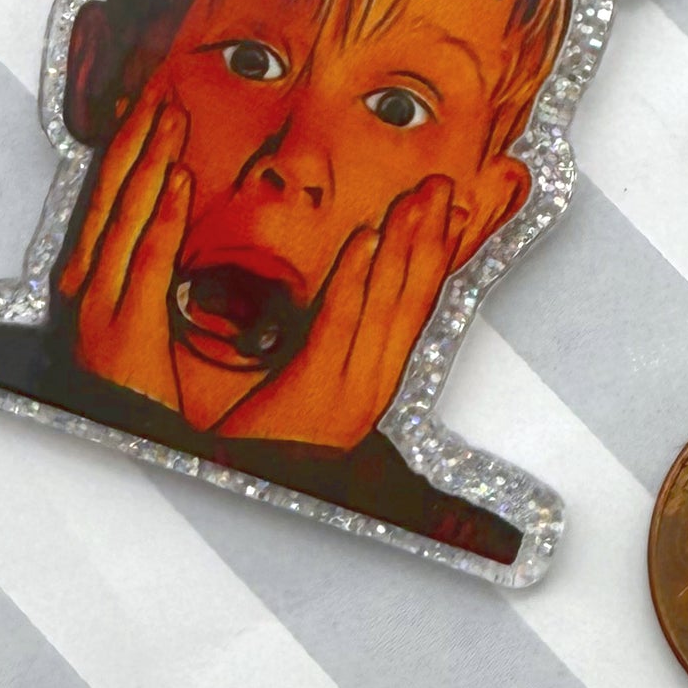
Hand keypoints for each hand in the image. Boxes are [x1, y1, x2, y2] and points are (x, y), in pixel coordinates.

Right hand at [58, 79, 189, 411]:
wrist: (128, 449)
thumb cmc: (137, 391)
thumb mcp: (140, 323)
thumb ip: (149, 278)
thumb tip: (174, 224)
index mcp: (91, 280)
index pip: (109, 199)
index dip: (128, 151)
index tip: (148, 108)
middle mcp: (87, 285)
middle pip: (111, 196)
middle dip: (135, 141)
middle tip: (160, 93)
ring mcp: (102, 305)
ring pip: (127, 216)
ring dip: (151, 161)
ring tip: (171, 117)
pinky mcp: (128, 327)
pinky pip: (148, 259)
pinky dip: (163, 215)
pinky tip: (180, 179)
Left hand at [214, 175, 465, 450]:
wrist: (233, 502)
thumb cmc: (263, 449)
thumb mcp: (310, 396)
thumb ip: (332, 352)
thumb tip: (348, 299)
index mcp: (375, 384)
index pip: (416, 308)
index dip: (437, 256)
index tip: (454, 212)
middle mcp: (373, 387)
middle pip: (413, 299)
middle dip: (431, 237)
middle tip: (444, 186)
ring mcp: (348, 391)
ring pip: (386, 304)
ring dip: (404, 243)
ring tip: (419, 198)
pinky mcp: (313, 392)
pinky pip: (340, 322)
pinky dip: (356, 278)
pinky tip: (366, 239)